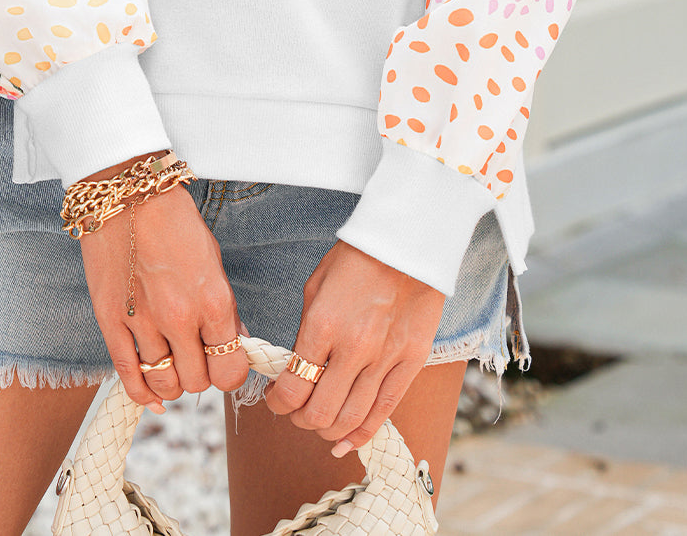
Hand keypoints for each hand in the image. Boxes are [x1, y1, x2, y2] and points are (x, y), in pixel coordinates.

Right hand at [77, 154, 249, 412]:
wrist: (127, 193)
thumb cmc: (174, 221)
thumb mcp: (213, 259)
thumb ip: (225, 308)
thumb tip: (238, 343)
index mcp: (212, 300)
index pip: (231, 370)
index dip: (230, 371)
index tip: (225, 362)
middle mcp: (179, 317)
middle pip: (198, 382)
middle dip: (201, 375)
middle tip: (196, 357)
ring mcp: (142, 322)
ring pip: (164, 383)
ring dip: (172, 380)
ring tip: (173, 363)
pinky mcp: (110, 320)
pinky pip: (128, 376)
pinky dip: (142, 393)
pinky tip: (151, 393)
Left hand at [263, 241, 444, 454]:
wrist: (406, 244)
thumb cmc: (356, 260)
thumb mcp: (316, 286)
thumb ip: (306, 330)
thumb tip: (296, 365)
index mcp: (323, 325)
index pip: (293, 386)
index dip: (278, 402)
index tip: (275, 398)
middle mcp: (353, 348)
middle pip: (320, 411)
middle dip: (299, 419)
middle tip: (294, 412)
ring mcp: (385, 358)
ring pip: (351, 417)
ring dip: (328, 429)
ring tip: (319, 423)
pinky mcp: (411, 362)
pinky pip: (385, 410)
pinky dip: (363, 433)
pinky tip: (347, 442)